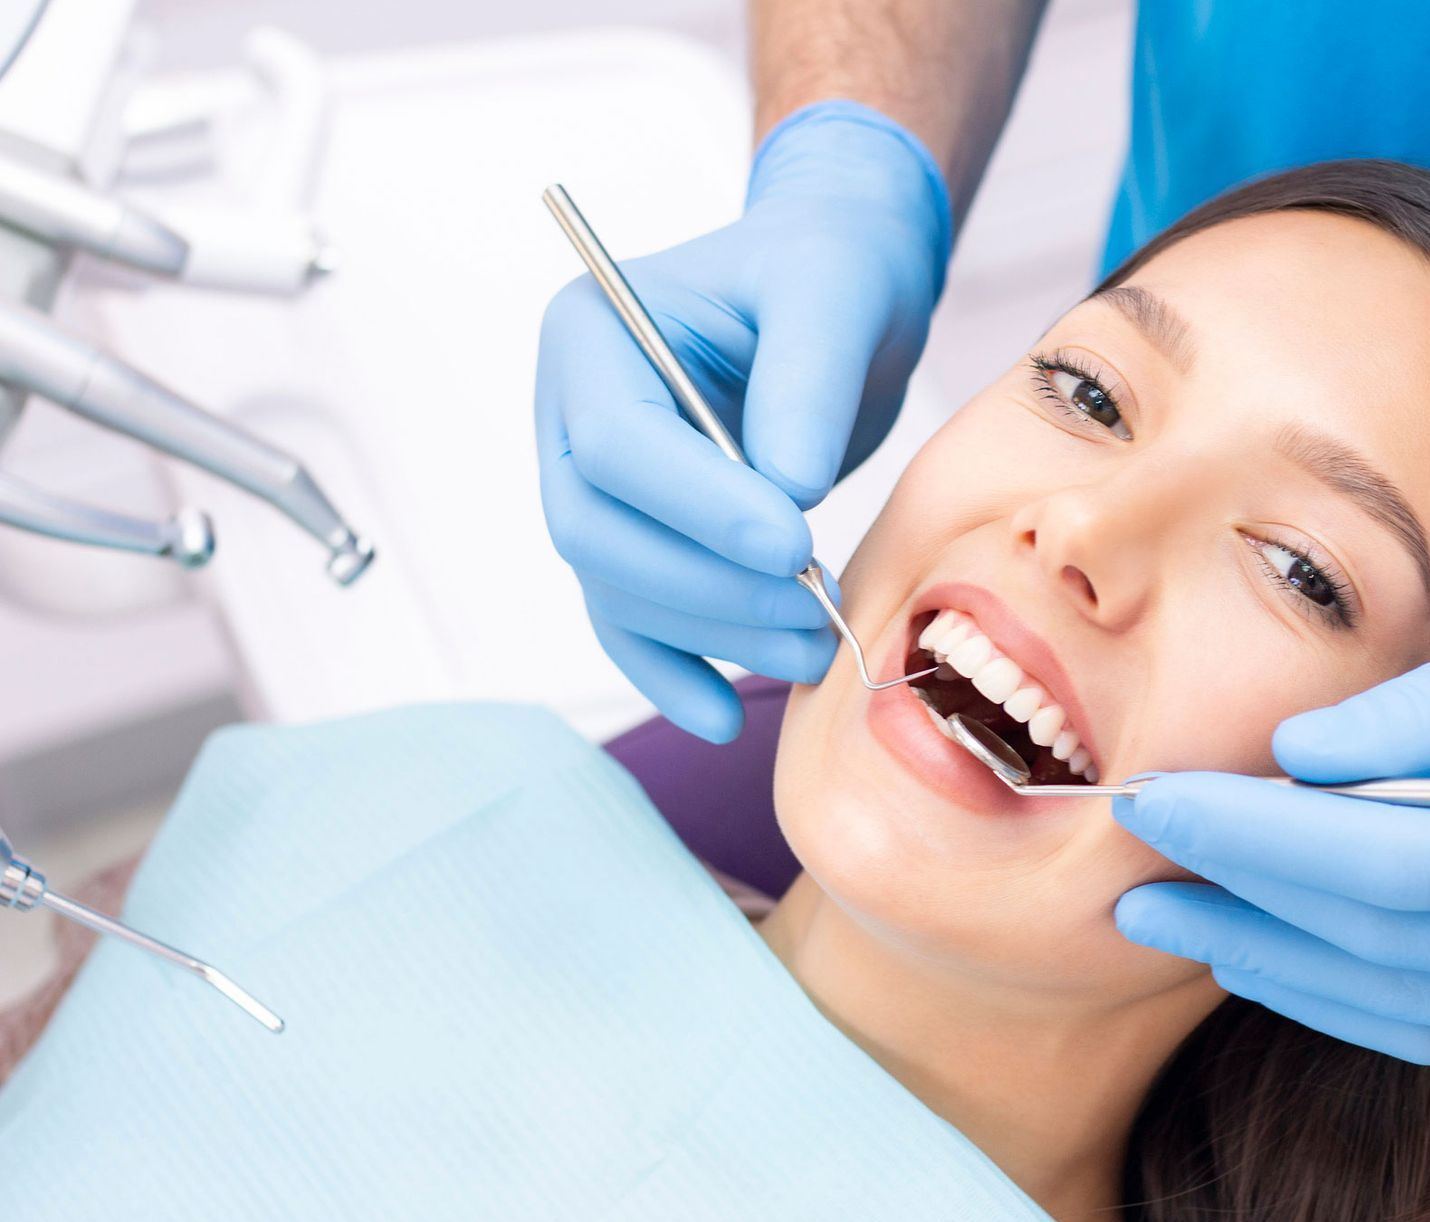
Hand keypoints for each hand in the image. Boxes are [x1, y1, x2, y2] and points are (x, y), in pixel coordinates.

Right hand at [535, 102, 950, 741]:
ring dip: (713, 634)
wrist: (834, 291)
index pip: (616, 443)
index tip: (792, 542)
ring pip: (618, 588)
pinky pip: (631, 623)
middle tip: (814, 607)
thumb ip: (807, 383)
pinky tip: (726, 715)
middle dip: (707, 585)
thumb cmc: (827, 273)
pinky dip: (674, 674)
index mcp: (592, 334)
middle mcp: (571, 416)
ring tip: (816, 644)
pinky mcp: (639, 539)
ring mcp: (594, 486)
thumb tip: (788, 493)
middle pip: (599, 532)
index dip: (697, 506)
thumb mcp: (834, 296)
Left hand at [1113, 526, 1429, 1062]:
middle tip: (1126, 870)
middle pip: (1373, 941)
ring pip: (1401, 1004)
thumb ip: (1412, 716)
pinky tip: (1273, 961)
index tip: (1151, 801)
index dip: (1247, 838)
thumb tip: (1283, 758)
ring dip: (1276, 966)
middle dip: (1238, 904)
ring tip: (1173, 922)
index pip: (1371, 862)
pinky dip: (1349, 997)